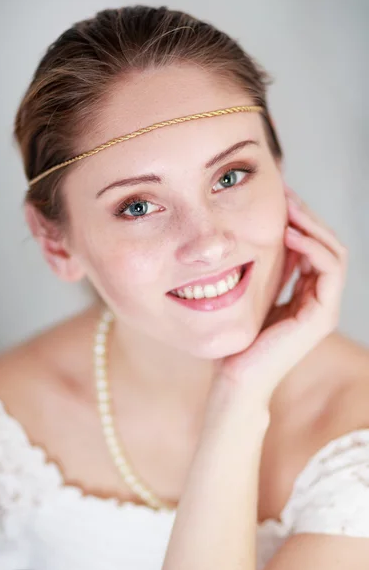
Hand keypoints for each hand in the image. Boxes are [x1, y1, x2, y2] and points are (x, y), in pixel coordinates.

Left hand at [216, 184, 348, 407]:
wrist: (236, 377)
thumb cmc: (238, 338)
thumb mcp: (254, 292)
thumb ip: (268, 269)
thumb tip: (266, 232)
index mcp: (306, 293)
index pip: (314, 245)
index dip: (300, 219)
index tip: (278, 196)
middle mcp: (319, 298)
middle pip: (327, 243)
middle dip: (307, 215)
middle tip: (285, 192)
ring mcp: (323, 308)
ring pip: (333, 251)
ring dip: (312, 224)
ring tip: (288, 207)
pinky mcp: (321, 316)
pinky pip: (329, 269)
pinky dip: (313, 247)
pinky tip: (290, 233)